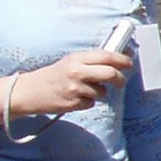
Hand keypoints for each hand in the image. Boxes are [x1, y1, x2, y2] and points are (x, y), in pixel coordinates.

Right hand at [15, 48, 134, 115]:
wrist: (30, 91)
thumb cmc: (54, 75)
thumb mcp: (71, 62)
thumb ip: (91, 61)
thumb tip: (115, 61)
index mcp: (77, 58)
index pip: (107, 56)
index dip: (123, 59)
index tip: (130, 63)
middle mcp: (77, 72)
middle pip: (110, 74)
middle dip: (120, 79)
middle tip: (121, 81)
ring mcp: (75, 89)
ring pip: (102, 92)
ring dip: (99, 92)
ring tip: (84, 89)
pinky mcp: (73, 103)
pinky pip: (91, 103)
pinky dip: (87, 101)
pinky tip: (75, 97)